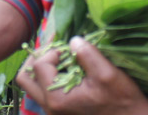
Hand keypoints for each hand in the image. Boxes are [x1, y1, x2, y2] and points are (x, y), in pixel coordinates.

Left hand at [16, 37, 147, 114]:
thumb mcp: (107, 73)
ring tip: (59, 59)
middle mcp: (50, 107)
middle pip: (25, 79)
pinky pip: (45, 93)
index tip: (68, 47)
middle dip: (36, 59)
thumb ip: (87, 54)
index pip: (40, 65)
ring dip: (42, 69)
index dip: (52, 50)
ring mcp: (54, 112)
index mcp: (57, 98)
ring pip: (33, 87)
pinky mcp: (61, 113)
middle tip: (52, 49)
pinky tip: (67, 71)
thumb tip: (73, 40)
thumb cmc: (122, 100)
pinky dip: (50, 79)